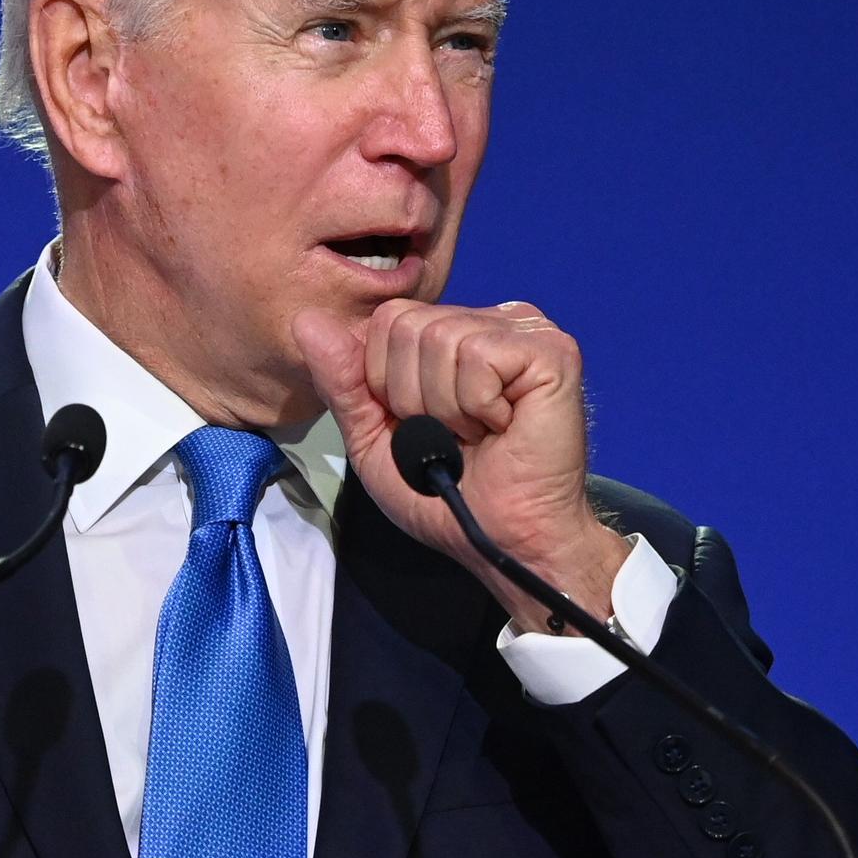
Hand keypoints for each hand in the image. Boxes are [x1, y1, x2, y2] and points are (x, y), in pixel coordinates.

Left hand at [291, 299, 628, 629]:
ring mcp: (523, 330)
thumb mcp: (372, 438)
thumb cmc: (444, 494)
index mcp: (450, 331)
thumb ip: (341, 381)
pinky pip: (479, 357)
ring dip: (445, 407)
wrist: (501, 538)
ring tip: (477, 433)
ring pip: (440, 338)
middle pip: (406, 324)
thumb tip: (306, 322)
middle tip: (450, 433)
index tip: (417, 424)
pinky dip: (476, 406)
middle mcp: (489, 319)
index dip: (382, 380)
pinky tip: (503, 427)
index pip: (385, 319)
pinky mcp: (551, 352)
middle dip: (410, 394)